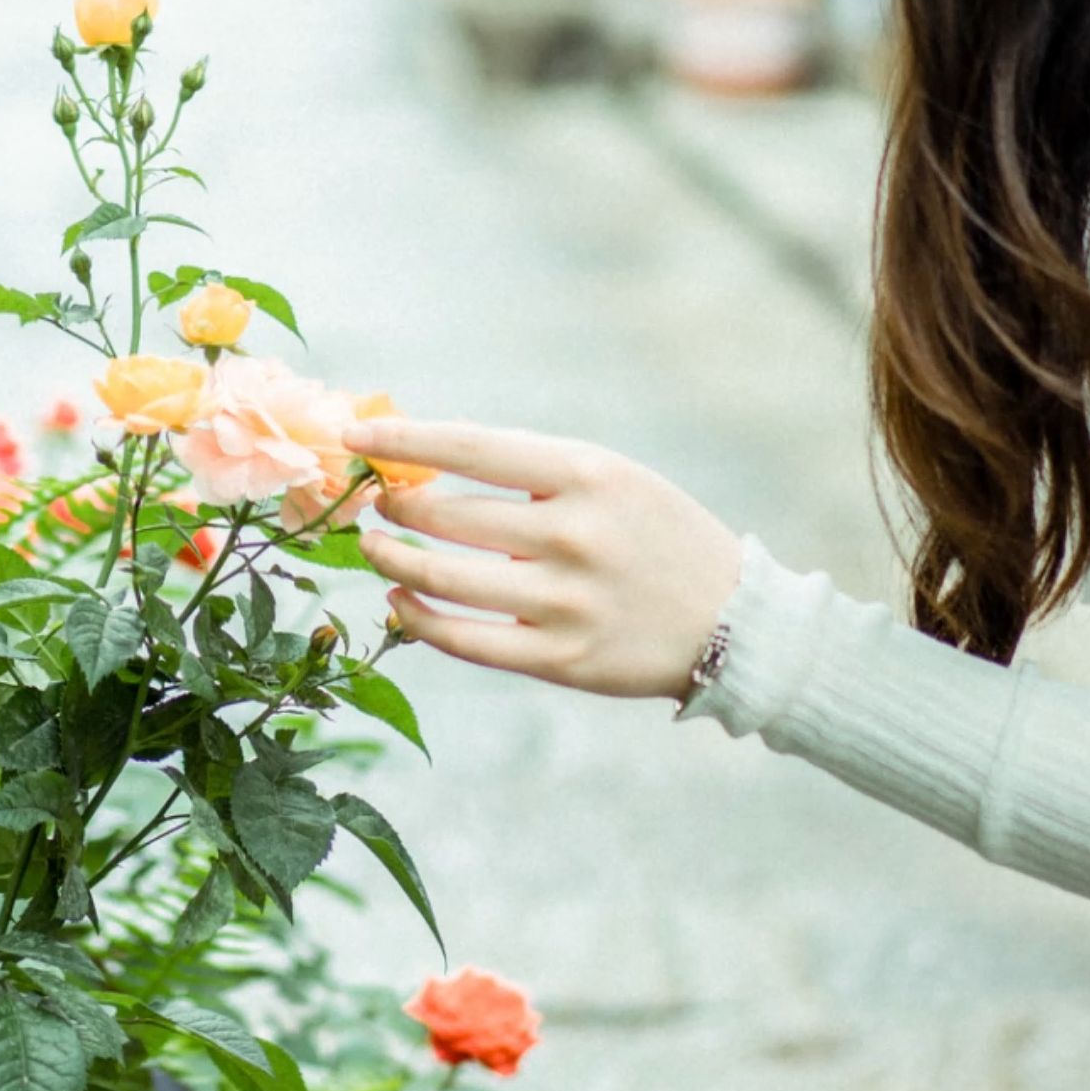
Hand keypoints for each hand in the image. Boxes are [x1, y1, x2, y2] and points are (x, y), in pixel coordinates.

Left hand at [343, 417, 744, 702]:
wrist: (735, 622)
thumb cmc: (654, 535)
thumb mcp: (610, 477)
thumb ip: (529, 469)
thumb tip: (424, 461)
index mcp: (588, 474)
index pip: (471, 447)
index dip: (403, 439)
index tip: (355, 432)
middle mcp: (574, 535)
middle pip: (447, 515)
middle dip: (394, 506)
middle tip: (373, 500)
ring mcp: (566, 602)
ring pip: (444, 579)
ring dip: (392, 560)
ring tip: (373, 546)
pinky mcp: (560, 658)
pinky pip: (465, 640)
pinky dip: (418, 618)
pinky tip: (398, 600)